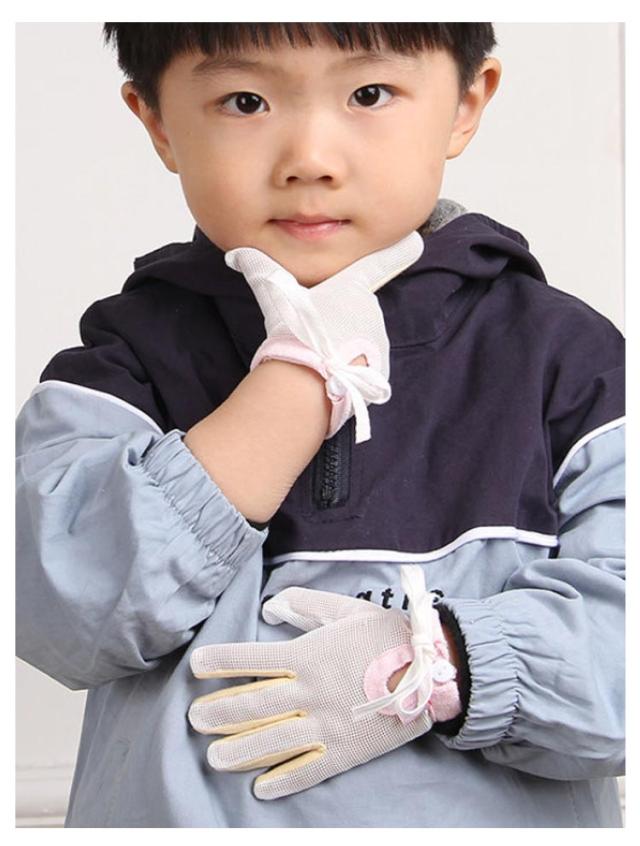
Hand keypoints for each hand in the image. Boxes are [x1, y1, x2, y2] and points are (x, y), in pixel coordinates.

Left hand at [187, 565, 460, 800]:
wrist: (433, 669)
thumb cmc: (385, 635)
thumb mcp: (344, 608)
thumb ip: (303, 603)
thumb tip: (269, 607)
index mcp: (309, 654)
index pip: (251, 659)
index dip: (220, 662)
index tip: (196, 666)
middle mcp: (311, 692)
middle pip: (253, 705)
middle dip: (218, 714)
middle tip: (195, 719)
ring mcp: (327, 724)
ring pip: (272, 742)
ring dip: (239, 752)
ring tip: (214, 758)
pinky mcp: (346, 750)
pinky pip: (308, 770)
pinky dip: (283, 780)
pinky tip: (262, 789)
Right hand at [224, 232, 423, 442]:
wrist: (309, 379)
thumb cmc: (294, 330)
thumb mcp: (273, 293)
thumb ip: (258, 268)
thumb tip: (236, 253)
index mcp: (353, 286)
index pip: (383, 261)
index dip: (400, 249)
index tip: (416, 241)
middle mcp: (372, 310)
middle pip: (358, 309)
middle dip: (341, 317)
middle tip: (316, 329)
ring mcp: (378, 340)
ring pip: (361, 337)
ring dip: (344, 343)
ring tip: (320, 353)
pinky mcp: (380, 369)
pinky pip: (365, 363)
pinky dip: (351, 366)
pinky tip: (330, 370)